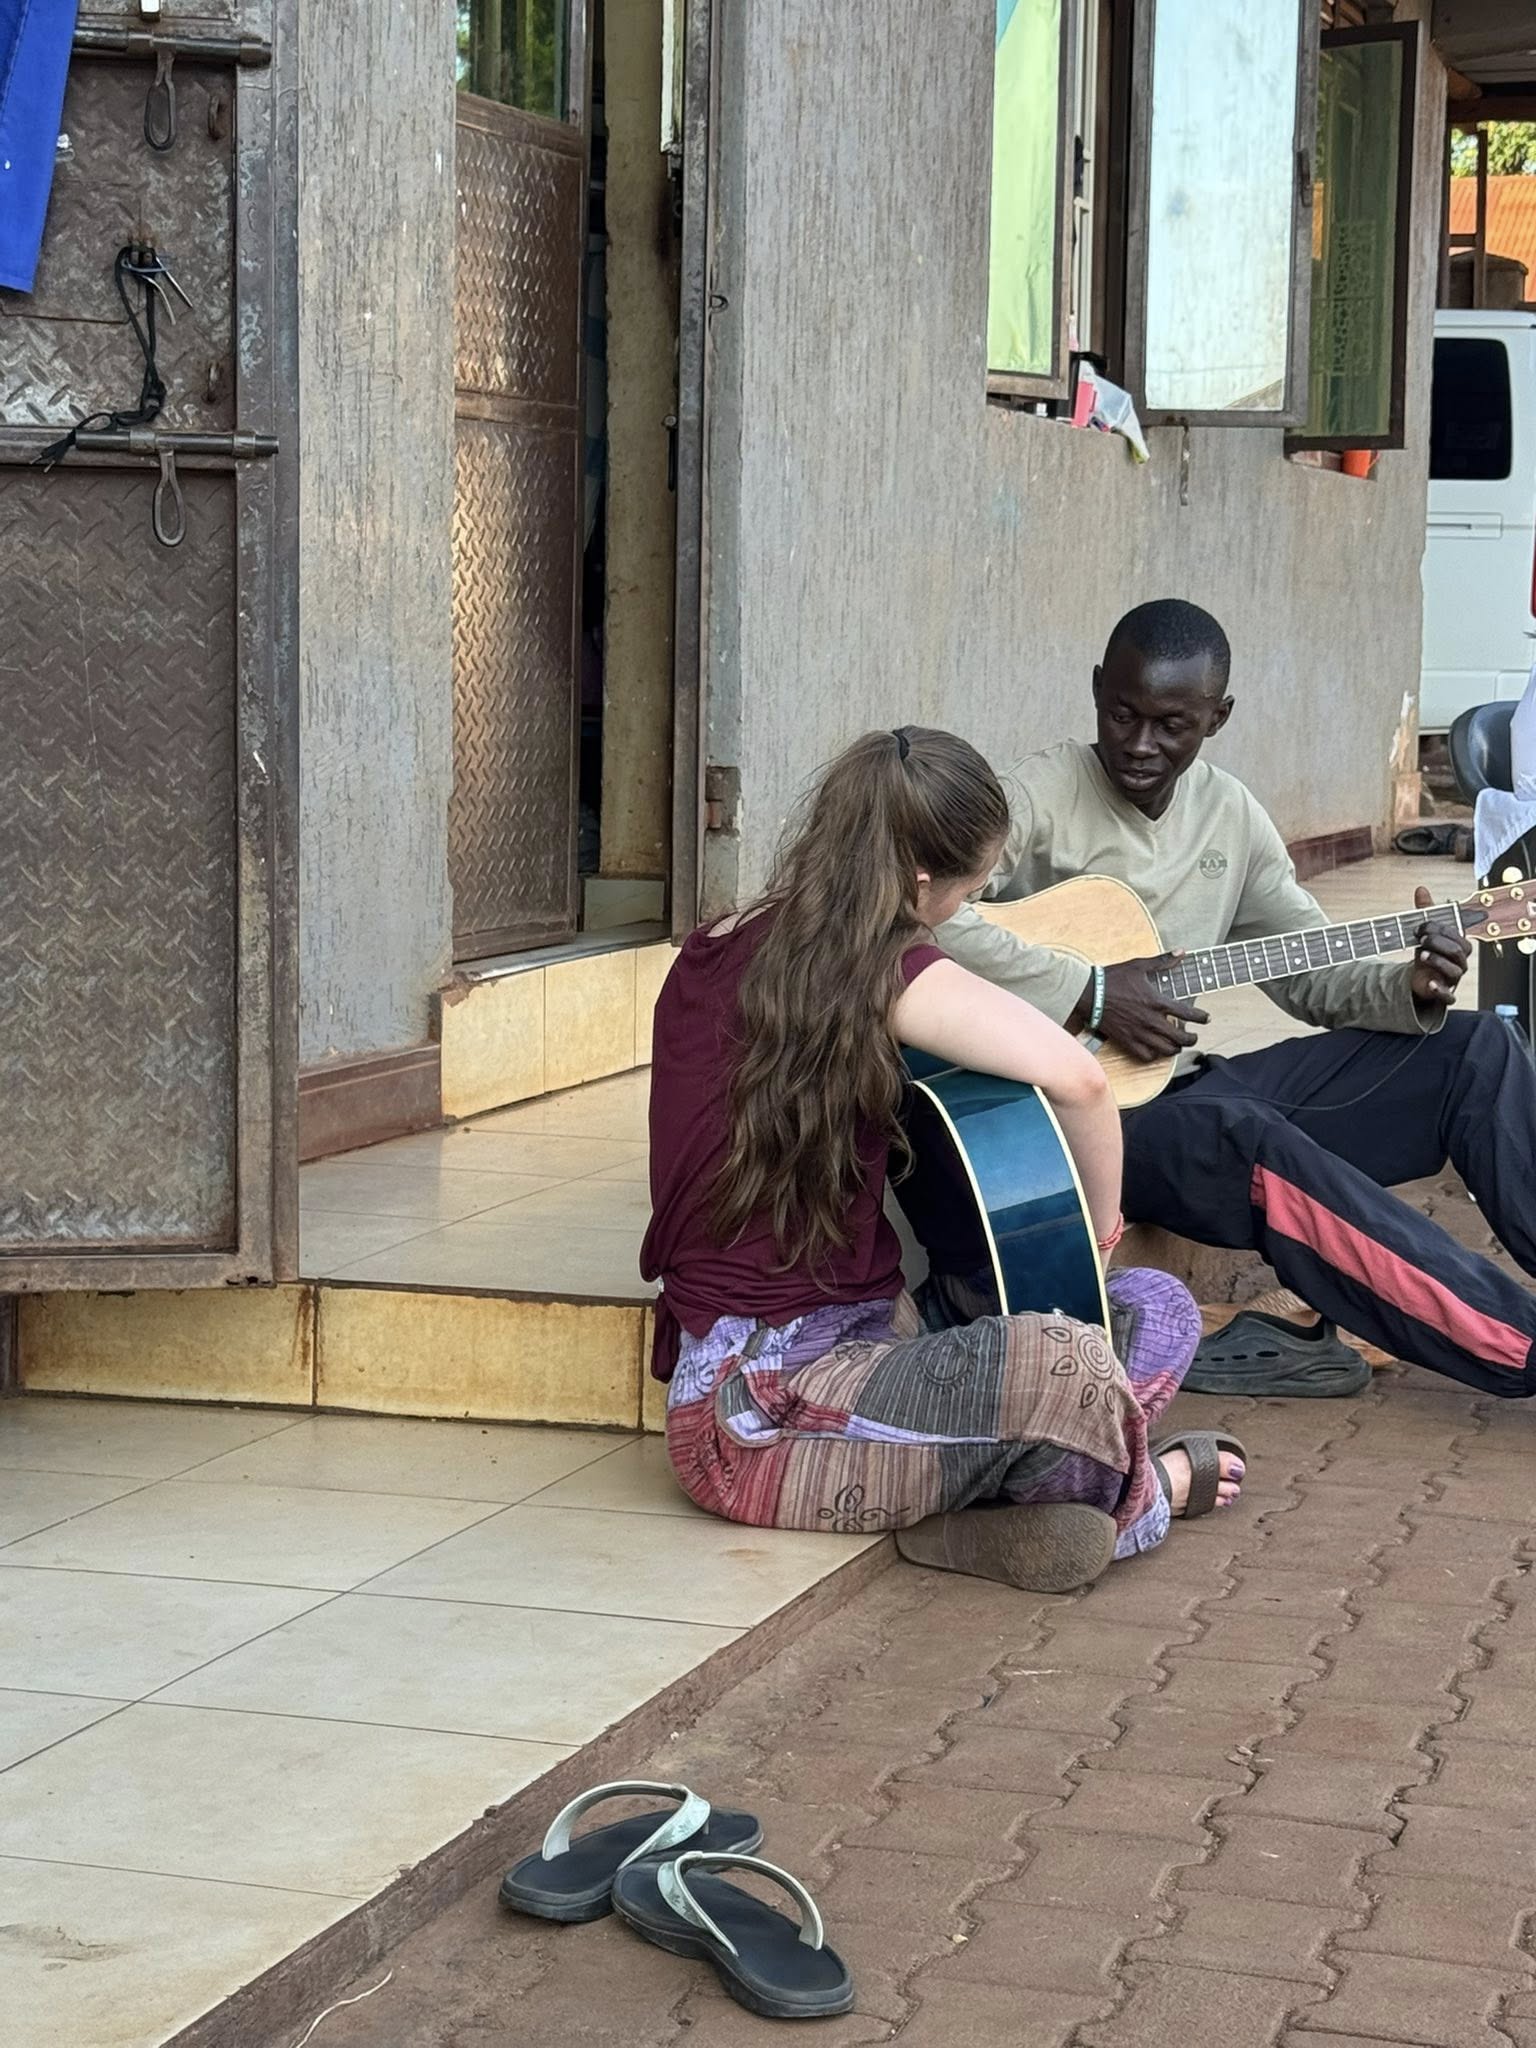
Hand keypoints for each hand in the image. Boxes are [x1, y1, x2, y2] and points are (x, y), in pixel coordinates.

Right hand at [1091, 955, 1210, 1062]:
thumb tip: (1181, 952)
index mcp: (1156, 1002)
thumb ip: (1162, 961)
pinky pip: (1146, 1056)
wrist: (1089, 994)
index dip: (1201, 1018)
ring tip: (1178, 1046)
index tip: (1206, 1019)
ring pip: (1165, 1049)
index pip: (1187, 1013)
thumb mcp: (1139, 965)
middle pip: (1180, 1037)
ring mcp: (1139, 1033)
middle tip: (1194, 1037)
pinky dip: (1155, 1056)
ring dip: (1175, 1049)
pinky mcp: (1127, 1041)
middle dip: (1191, 1039)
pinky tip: (1157, 1051)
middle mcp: (1151, 1020)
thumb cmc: (1113, 978)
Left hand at [1410, 885, 1469, 1008]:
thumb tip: (1421, 889)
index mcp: (1459, 944)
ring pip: (1454, 970)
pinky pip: (1448, 995)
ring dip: (1437, 961)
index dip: (1440, 930)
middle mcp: (1460, 961)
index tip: (1421, 927)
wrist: (1420, 977)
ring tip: (1422, 955)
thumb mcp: (1426, 931)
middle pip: (1457, 951)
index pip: (1457, 935)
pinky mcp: (1445, 993)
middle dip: (1438, 943)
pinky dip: (1440, 989)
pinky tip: (1430, 983)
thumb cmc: (1429, 951)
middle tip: (1420, 939)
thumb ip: (1425, 912)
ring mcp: (1453, 978)